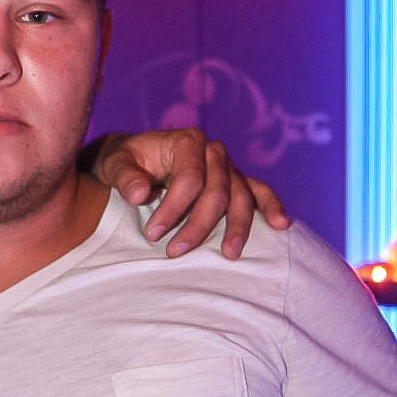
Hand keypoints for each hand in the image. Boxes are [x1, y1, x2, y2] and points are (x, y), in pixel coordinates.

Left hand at [88, 129, 289, 258]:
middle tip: (174, 252)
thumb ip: (125, 176)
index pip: (189, 179)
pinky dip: (271, 206)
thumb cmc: (123, 160)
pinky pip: (258, 192)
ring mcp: (228, 166)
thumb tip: (139, 194)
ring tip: (229, 254)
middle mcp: (213, 151)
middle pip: (217, 192)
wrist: (133, 157)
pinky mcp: (235, 180)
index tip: (152, 234)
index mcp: (186, 141)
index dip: (173, 209)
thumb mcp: (114, 163)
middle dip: (198, 225)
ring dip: (237, 226)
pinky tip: (282, 225)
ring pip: (241, 197)